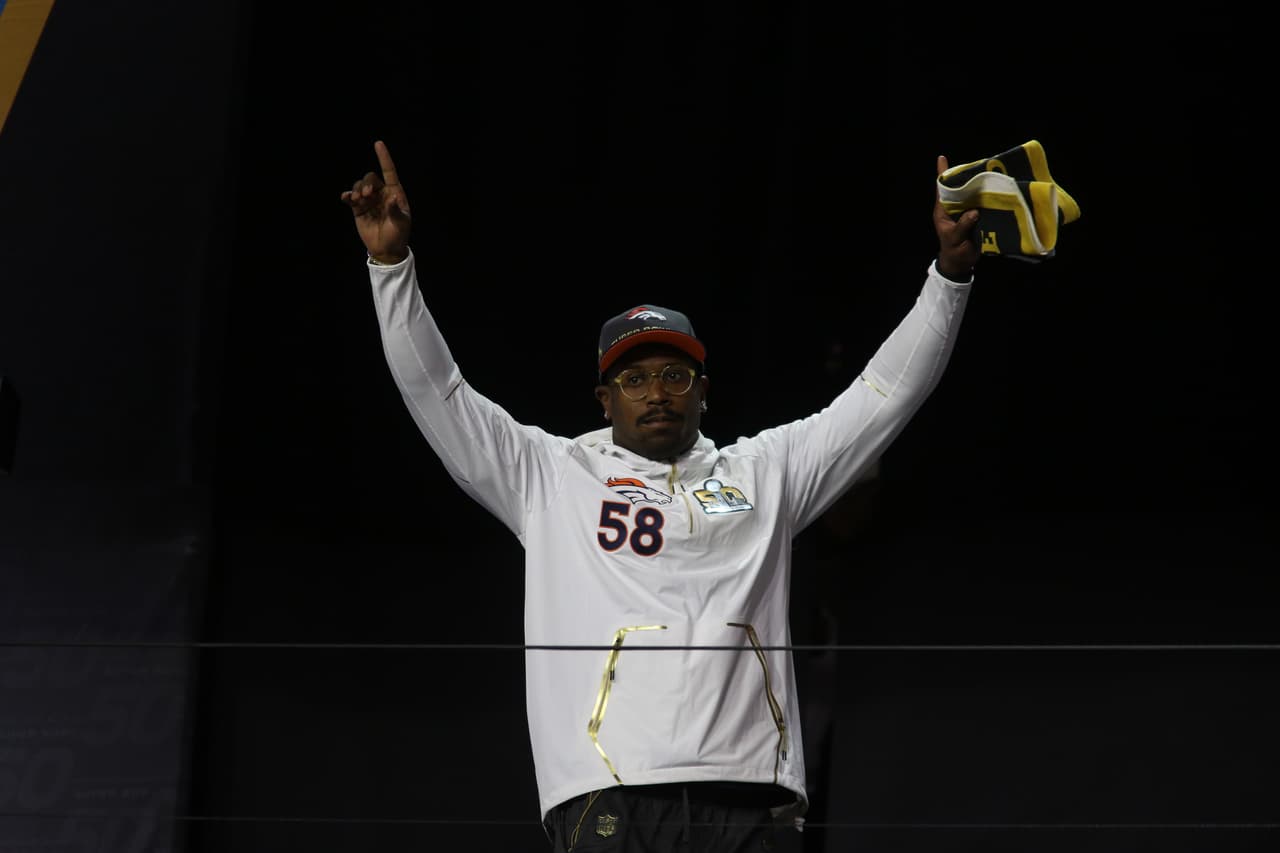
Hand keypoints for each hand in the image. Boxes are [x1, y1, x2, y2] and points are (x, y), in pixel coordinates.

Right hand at [341, 140, 410, 263]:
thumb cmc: (398, 234)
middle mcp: (381, 194)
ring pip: (359, 186)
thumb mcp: (401, 223)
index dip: (384, 157)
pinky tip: (346, 197)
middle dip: (366, 183)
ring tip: (358, 200)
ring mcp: (369, 201)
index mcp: (394, 193)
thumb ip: (396, 210)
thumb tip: (392, 198)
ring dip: (357, 190)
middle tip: (367, 195)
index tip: (378, 143)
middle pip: (370, 178)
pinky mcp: (358, 209)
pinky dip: (347, 196)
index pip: (389, 172)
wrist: (386, 249)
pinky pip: (350, 198)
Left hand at [933, 154, 979, 280]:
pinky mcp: (977, 217)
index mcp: (943, 210)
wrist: (961, 263)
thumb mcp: (955, 238)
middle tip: (979, 164)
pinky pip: (982, 205)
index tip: (942, 158)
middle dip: (966, 176)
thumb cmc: (953, 250)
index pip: (941, 189)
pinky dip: (988, 198)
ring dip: (980, 186)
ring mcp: (966, 212)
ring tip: (991, 173)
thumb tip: (974, 212)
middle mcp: (954, 208)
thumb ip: (963, 226)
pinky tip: (998, 190)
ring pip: (971, 195)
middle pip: (959, 188)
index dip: (942, 173)